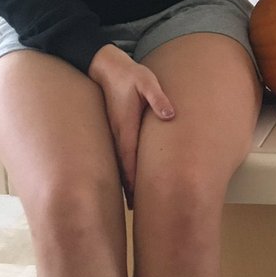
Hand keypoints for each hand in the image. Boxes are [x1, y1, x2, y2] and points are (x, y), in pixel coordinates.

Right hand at [87, 44, 174, 206]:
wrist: (105, 67)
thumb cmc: (129, 75)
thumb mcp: (146, 82)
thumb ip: (158, 98)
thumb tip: (169, 115)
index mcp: (126, 126)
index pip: (129, 159)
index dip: (133, 179)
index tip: (136, 199)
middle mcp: (117, 133)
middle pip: (122, 166)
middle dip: (128, 187)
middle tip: (135, 210)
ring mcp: (114, 132)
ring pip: (119, 162)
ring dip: (124, 179)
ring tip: (132, 201)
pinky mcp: (115, 128)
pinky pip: (118, 152)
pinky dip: (122, 167)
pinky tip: (127, 176)